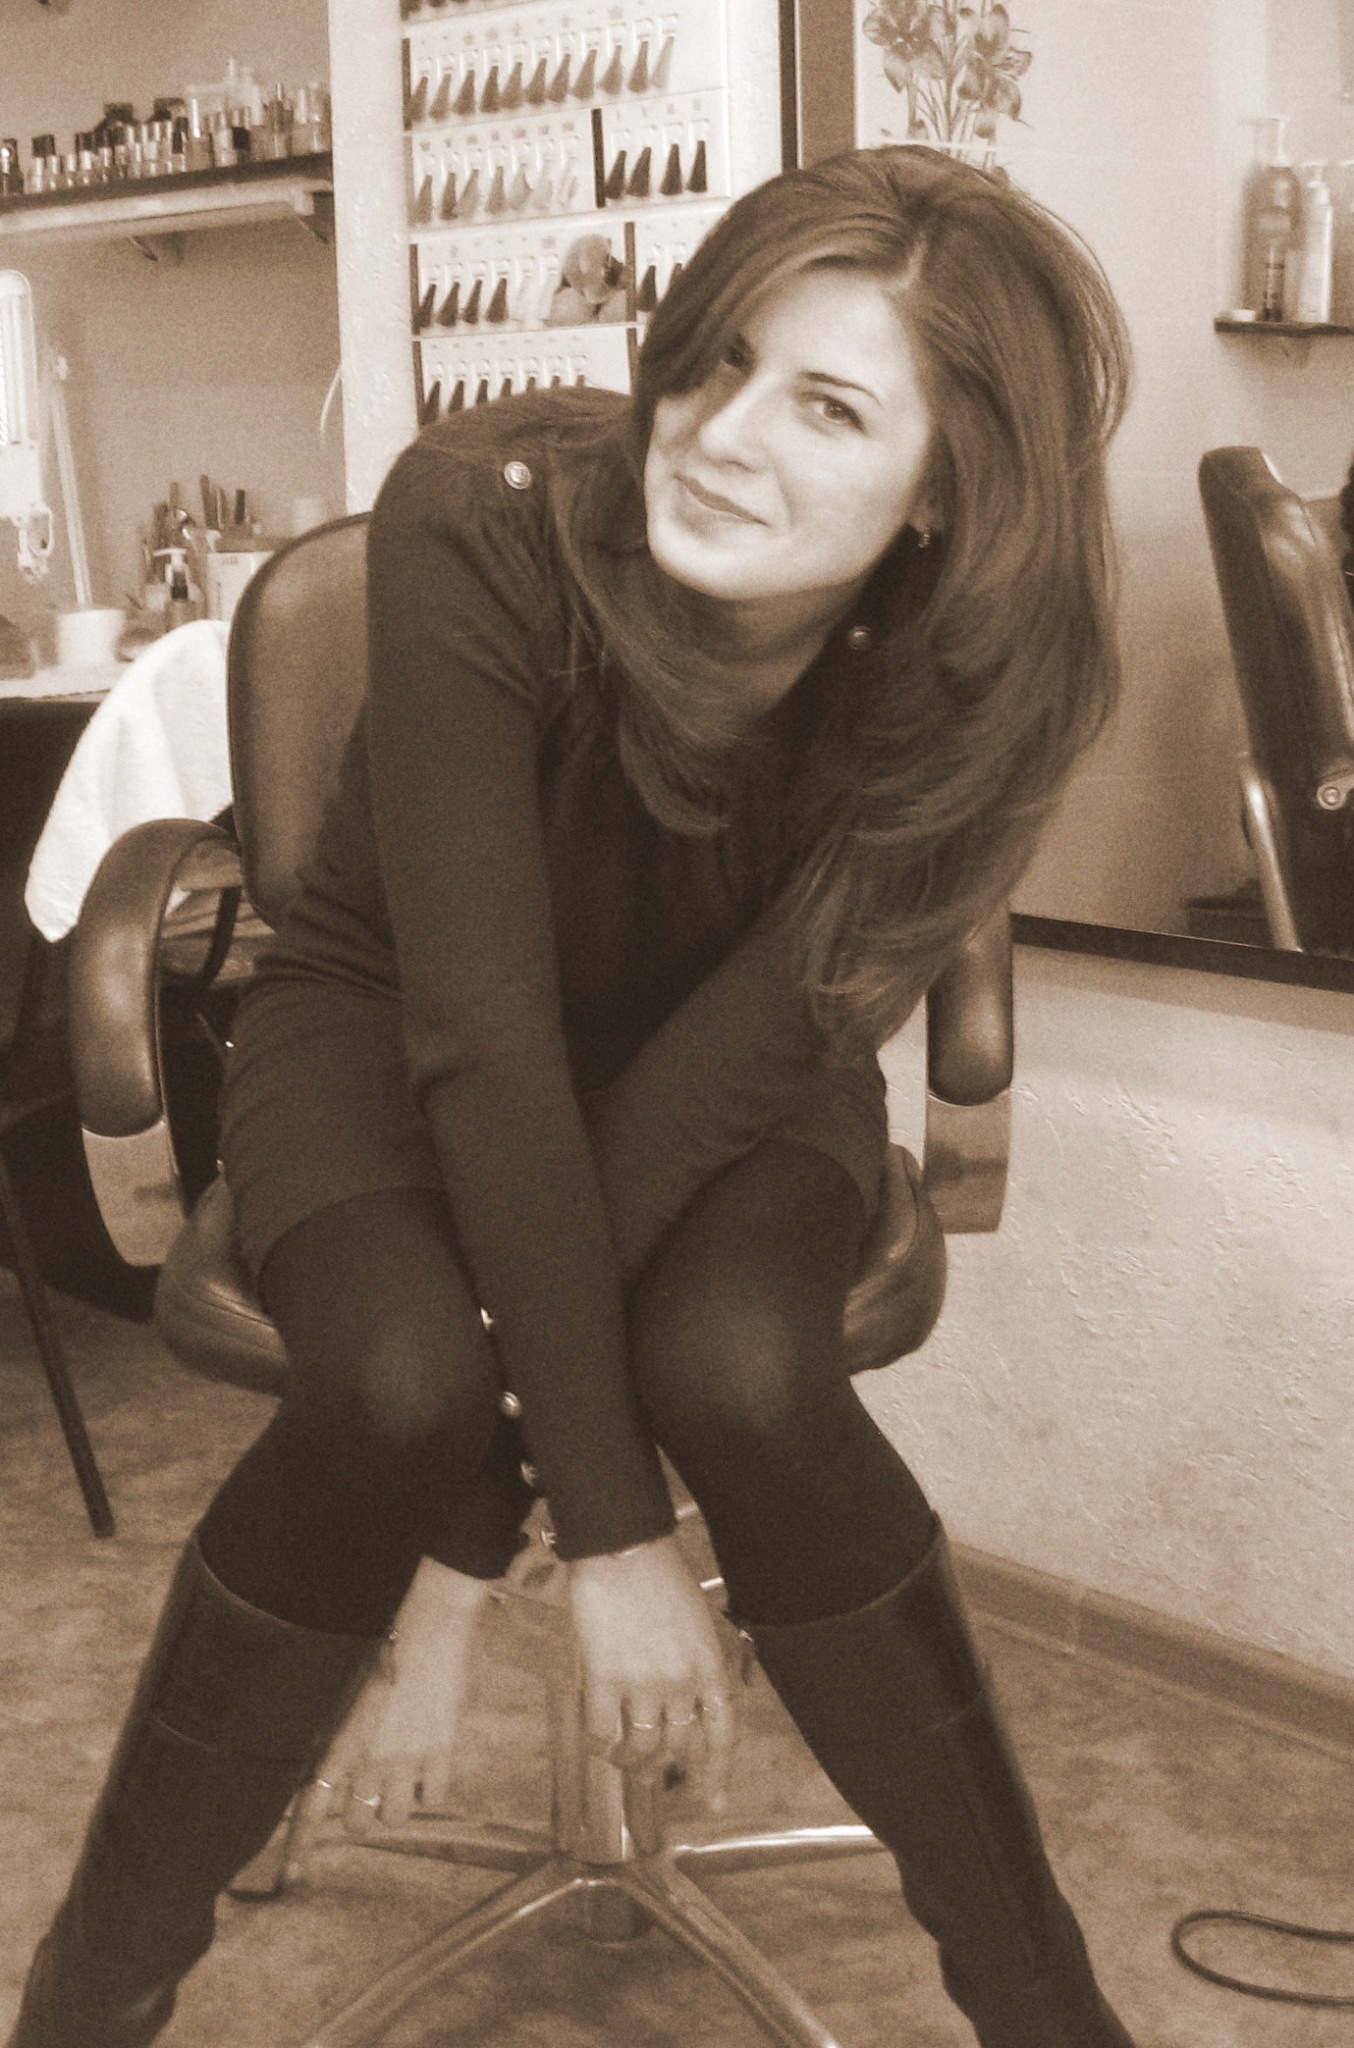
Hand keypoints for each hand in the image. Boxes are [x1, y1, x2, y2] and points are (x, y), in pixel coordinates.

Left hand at [289, 1559, 489, 1863]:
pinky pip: (434, 1797)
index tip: (293, 1878)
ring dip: (394, 1805)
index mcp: (342, 1744)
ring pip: (396, 1818)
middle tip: (366, 1793)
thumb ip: (332, 1736)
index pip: (312, 1806)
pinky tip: (427, 1765)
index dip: (300, 1846)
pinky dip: (429, 1788)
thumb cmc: (383, 1656)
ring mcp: (409, 1760)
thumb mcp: (346, 1695)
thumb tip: (319, 1767)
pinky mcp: (442, 1754)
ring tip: (400, 1777)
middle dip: (357, 1814)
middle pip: (356, 1824)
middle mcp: (372, 1760)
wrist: (430, 1633)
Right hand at [567, 1535, 733, 1810]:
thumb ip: (693, 1667)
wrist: (623, 1548)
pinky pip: (602, 1731)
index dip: (717, 1773)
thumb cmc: (659, 1576)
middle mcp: (681, 1682)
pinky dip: (600, 1743)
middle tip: (649, 1772)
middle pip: (677, 1746)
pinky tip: (598, 1739)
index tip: (710, 1801)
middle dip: (663, 1767)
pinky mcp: (604, 1678)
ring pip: (640, 1747)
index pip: (721, 1733)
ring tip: (622, 1760)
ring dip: (630, 1762)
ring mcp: (643, 1683)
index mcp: (709, 1666)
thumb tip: (683, 1707)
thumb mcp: (694, 1624)